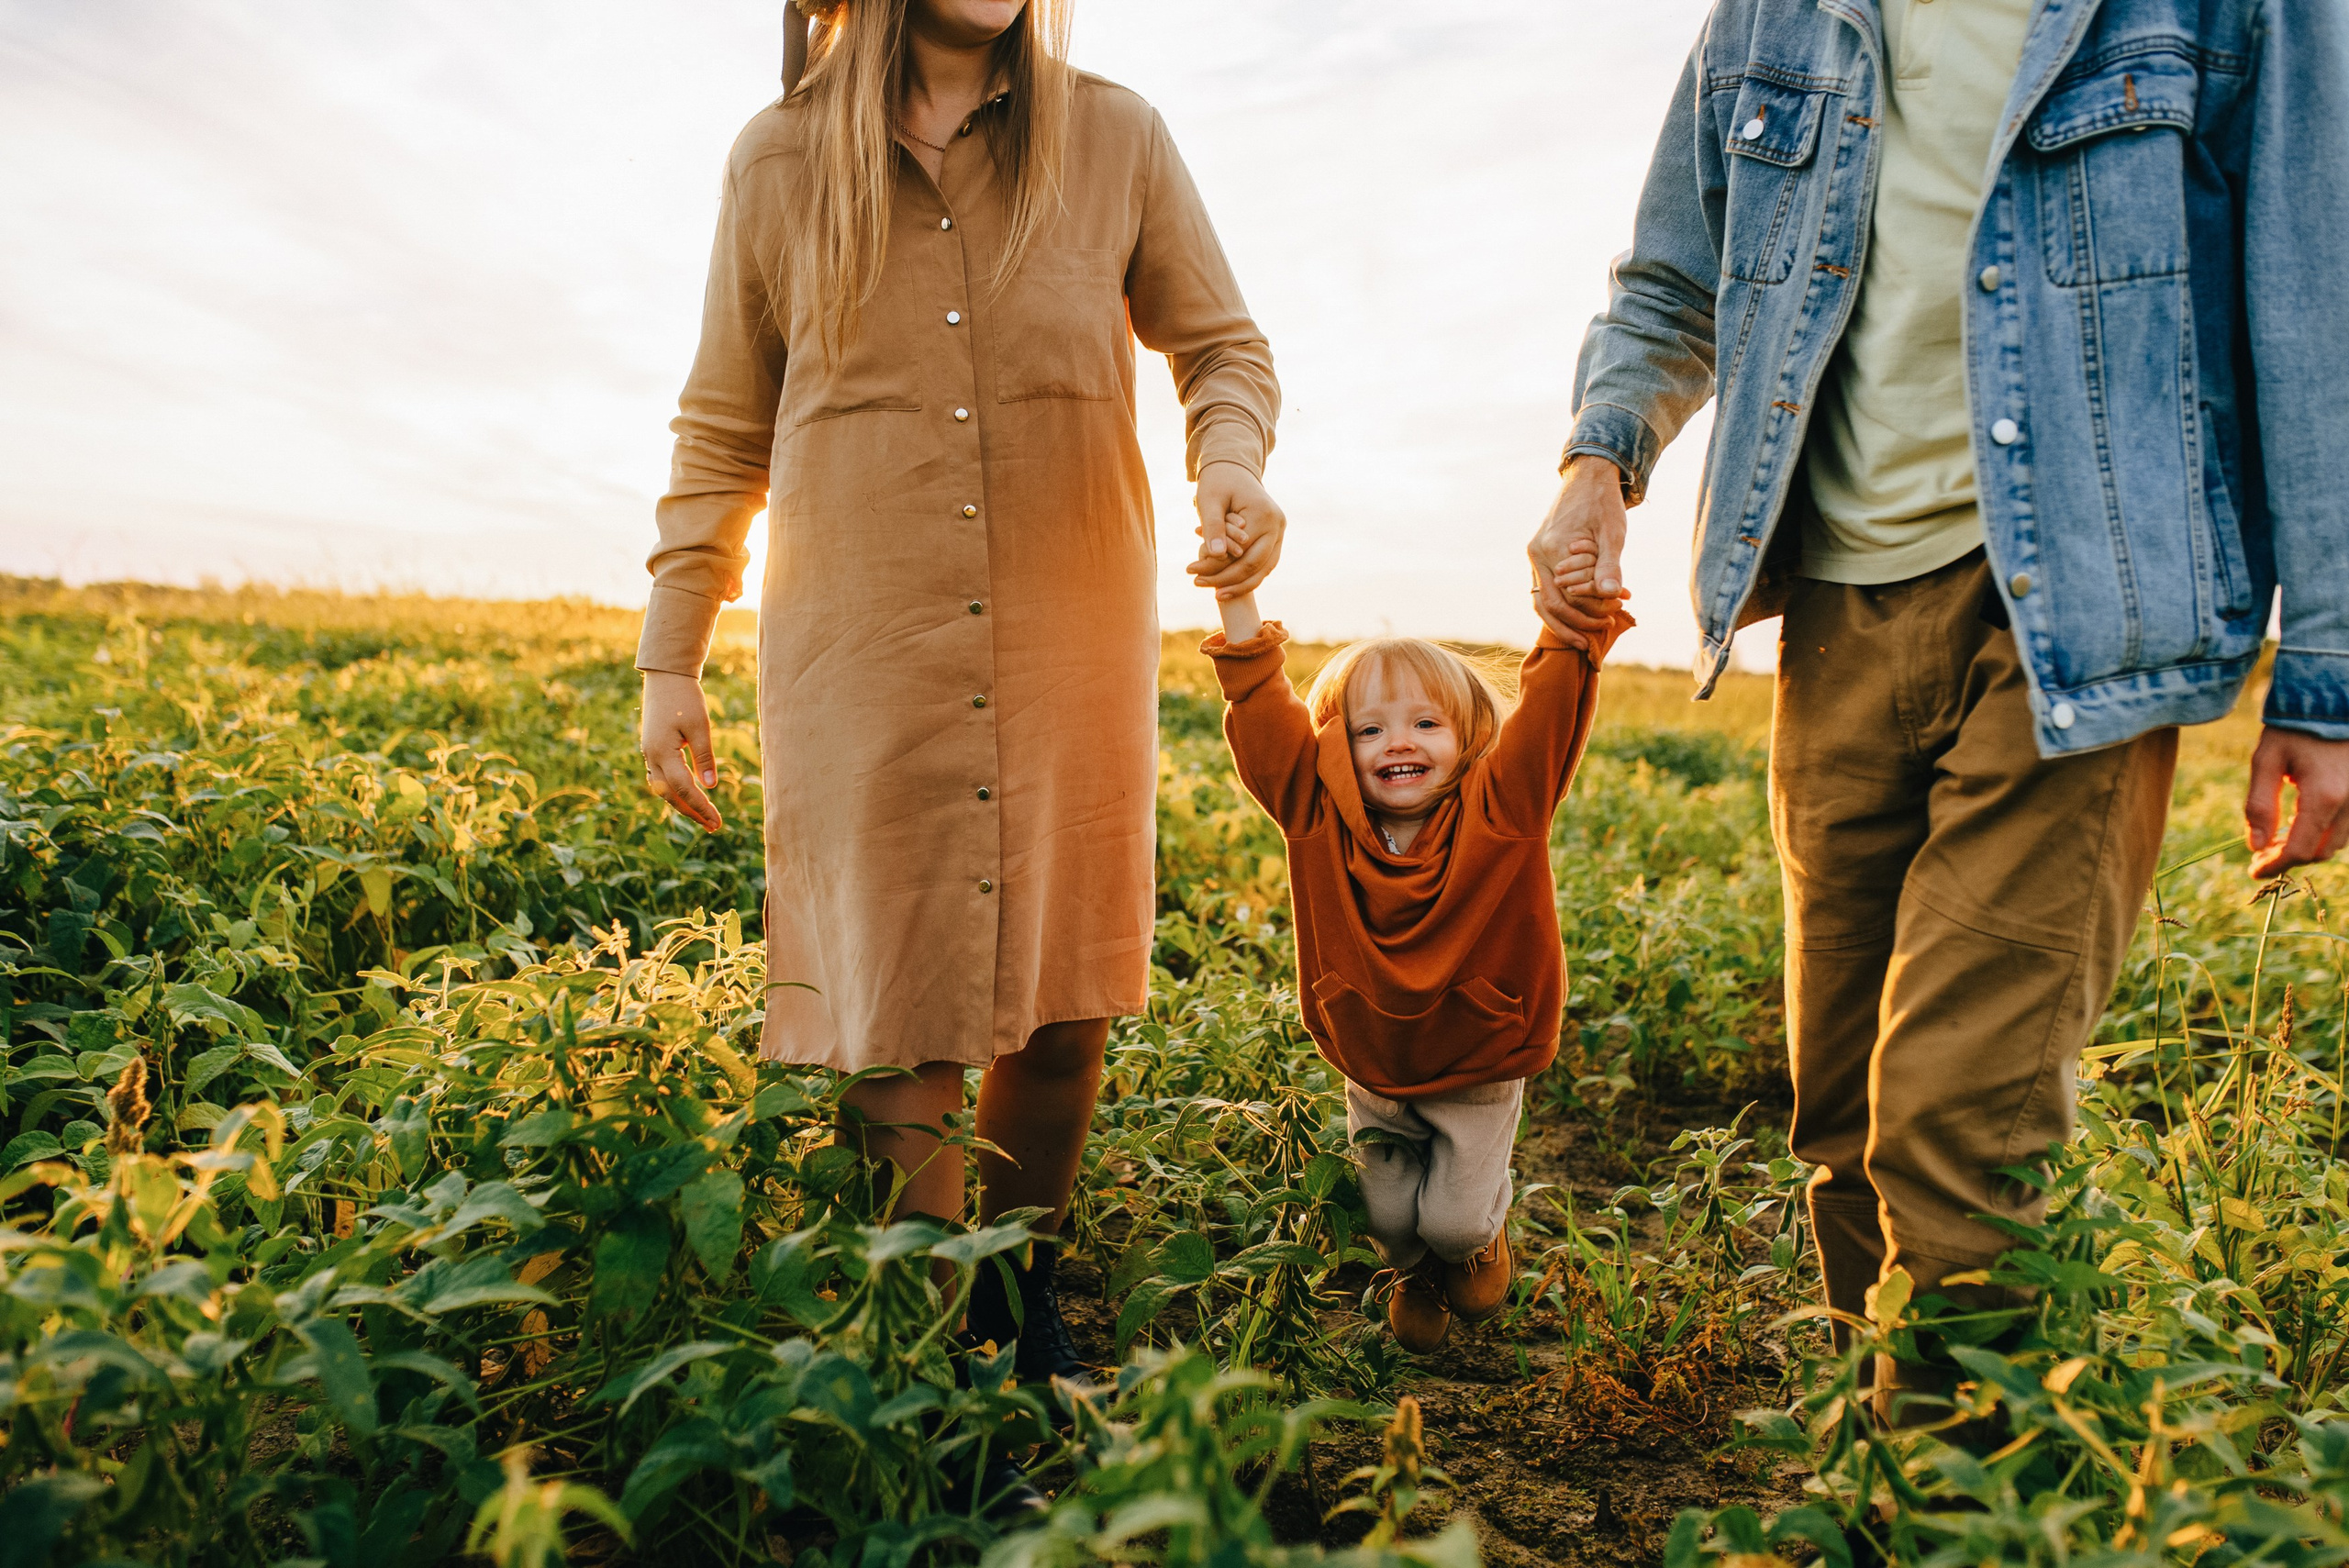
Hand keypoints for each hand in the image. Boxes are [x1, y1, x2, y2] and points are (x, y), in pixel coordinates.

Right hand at [641, 670, 722, 833]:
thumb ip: (704, 757)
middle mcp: (651, 756)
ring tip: (703, 817)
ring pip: (663, 789)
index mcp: (662, 752)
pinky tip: (690, 796)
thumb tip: (709, 787)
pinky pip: (662, 778)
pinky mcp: (653, 749)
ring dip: (682, 804)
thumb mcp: (700, 727)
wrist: (665, 678)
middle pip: (670, 795)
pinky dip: (675, 791)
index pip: (683, 789)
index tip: (717, 821)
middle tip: (713, 826)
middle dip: (691, 812)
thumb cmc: (685, 698)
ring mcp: (649, 753)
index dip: (700, 807)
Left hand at [1187, 461, 1285, 599]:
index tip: (1192, 573)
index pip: (1240, 553)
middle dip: (1227, 580)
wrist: (1234, 469)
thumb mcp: (1210, 501)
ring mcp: (1280, 532)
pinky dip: (1247, 576)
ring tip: (1214, 593)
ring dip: (1239, 584)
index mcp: (1264, 515)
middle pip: (1254, 565)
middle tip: (1199, 584)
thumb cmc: (1218, 482)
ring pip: (1263, 569)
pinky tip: (1227, 584)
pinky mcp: (1275, 537)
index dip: (1216, 568)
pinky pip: (1264, 564)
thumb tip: (1216, 556)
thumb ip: (1214, 527)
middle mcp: (1277, 525)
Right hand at [1530, 454, 1630, 647]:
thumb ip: (1610, 563)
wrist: (1588, 477)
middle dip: (1575, 623)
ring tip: (1586, 636)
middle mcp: (1537, 555)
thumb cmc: (1603, 502)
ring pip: (1542, 601)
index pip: (1568, 595)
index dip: (1592, 610)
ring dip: (1565, 620)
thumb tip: (1611, 594)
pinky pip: (1546, 589)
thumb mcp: (1612, 532)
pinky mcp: (1541, 555)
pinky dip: (1563, 604)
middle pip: (1548, 605)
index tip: (1618, 612)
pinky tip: (1581, 612)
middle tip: (1600, 634)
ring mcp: (1536, 556)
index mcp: (1551, 549)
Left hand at [2245, 725, 2348, 876]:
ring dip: (2307, 848)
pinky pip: (2346, 827)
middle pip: (2320, 851)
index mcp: (2324, 797)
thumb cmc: (2293, 727)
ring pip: (2336, 842)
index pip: (2298, 850)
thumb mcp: (2266, 761)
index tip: (2253, 871)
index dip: (2274, 865)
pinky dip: (2323, 834)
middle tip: (2260, 853)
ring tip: (2276, 839)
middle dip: (2289, 858)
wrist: (2331, 701)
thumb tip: (2254, 846)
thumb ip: (2259, 805)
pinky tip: (2298, 824)